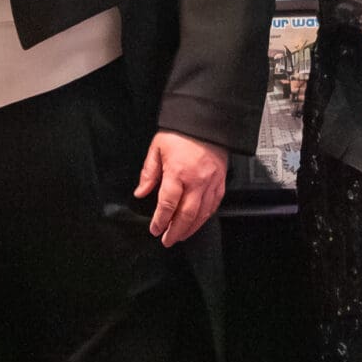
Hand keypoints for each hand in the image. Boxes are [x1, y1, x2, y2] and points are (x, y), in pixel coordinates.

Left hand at [135, 131, 227, 245]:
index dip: (160, 220)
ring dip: (190, 228)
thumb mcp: (157, 148)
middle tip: (167, 240)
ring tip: (180, 235)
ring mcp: (210, 183)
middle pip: (186, 214)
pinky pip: (214, 205)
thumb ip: (149, 172)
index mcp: (178, 172)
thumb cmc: (181, 132)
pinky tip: (198, 221)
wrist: (206, 121)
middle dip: (175, 231)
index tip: (155, 229)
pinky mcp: (220, 182)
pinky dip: (205, 217)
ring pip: (202, 214)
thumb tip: (141, 192)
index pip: (167, 204)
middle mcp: (196, 181)